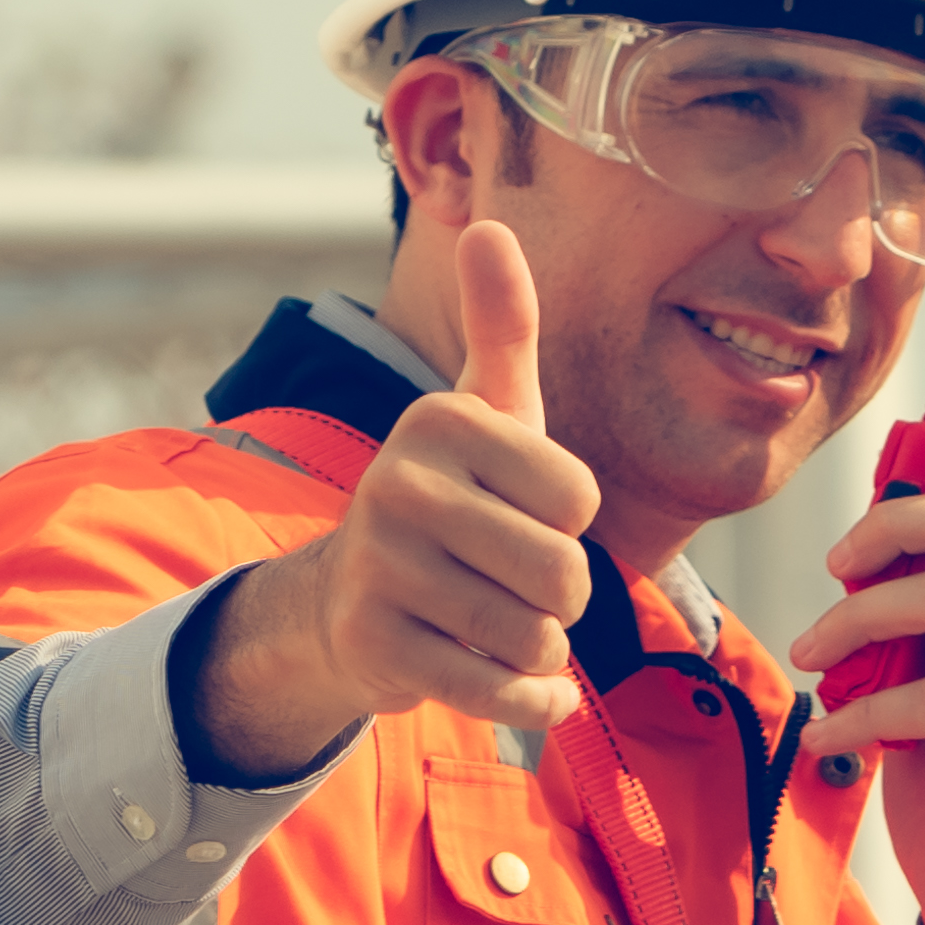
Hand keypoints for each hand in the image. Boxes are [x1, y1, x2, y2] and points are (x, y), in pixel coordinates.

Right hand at [187, 211, 597, 775]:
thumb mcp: (483, 412)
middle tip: (513, 582)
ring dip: (538, 648)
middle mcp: (399, 484)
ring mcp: (381, 567)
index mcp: (440, 421)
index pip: (579, 498)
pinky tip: (519, 684)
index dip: (568, 522)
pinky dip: (528, 699)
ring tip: (497, 624)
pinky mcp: (376, 645)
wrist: (345, 600)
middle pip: (562, 573)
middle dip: (559, 598)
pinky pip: (498, 690)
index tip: (520, 515)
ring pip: (532, 635)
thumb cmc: (448, 499)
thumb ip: (504, 327)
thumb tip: (491, 225)